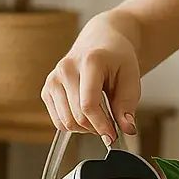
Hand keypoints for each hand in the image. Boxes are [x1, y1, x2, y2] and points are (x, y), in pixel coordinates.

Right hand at [41, 13, 141, 145]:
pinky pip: (58, 121)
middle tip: (111, 126)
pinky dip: (74, 124)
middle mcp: (66, 69)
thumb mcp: (131, 78)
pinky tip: (86, 114)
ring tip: (100, 118)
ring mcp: (53, 79)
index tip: (113, 136)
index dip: (101, 125)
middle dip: (96, 128)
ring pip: (65, 122)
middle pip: (77, 116)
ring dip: (85, 128)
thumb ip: (127, 104)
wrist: (101, 41)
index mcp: (89, 62)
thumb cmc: (117, 58)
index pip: (88, 104)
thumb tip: (127, 129)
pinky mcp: (47, 89)